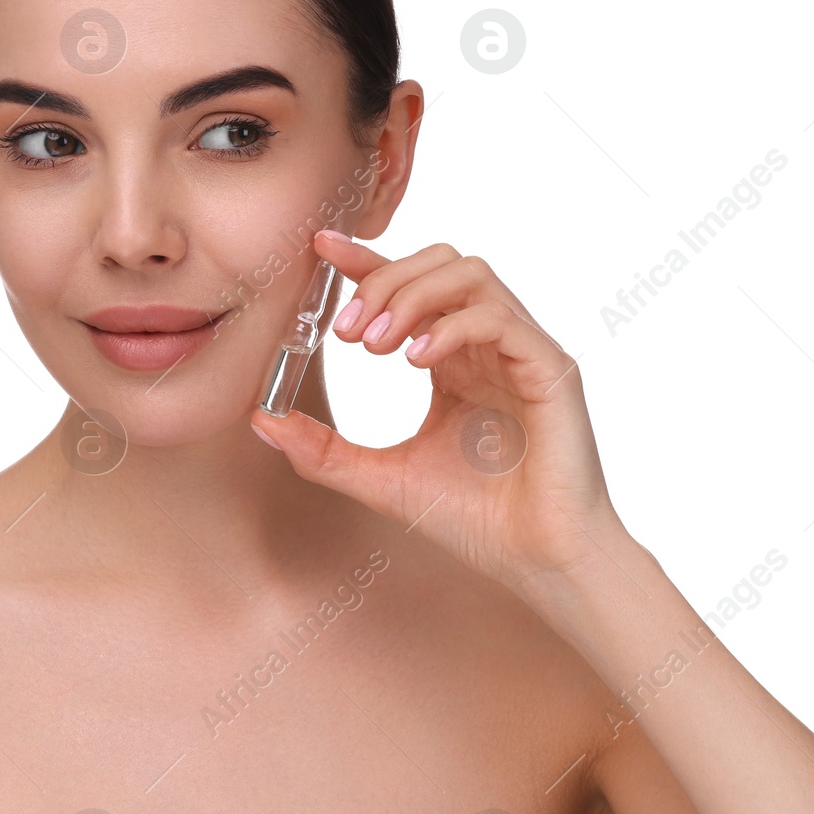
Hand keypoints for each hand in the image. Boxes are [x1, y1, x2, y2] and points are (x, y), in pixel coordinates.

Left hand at [250, 230, 626, 595]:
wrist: (537, 563)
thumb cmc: (474, 520)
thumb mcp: (380, 478)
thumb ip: (322, 450)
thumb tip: (262, 417)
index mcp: (453, 360)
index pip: (409, 286)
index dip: (366, 261)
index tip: (320, 249)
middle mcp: (489, 344)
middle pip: (439, 263)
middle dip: (384, 281)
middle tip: (345, 332)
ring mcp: (523, 351)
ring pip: (470, 274)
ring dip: (413, 296)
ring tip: (377, 347)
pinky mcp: (551, 368)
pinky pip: (501, 317)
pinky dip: (453, 327)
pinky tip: (417, 361)